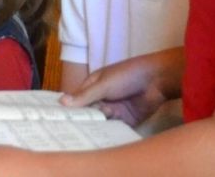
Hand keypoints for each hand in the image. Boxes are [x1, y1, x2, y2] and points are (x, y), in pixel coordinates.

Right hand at [60, 50, 178, 126]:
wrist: (157, 80)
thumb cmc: (128, 75)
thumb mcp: (104, 84)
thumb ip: (85, 96)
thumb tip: (61, 102)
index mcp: (93, 85)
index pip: (76, 100)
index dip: (68, 110)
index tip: (57, 122)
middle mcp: (101, 99)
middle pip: (87, 114)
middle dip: (82, 121)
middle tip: (71, 133)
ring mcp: (113, 110)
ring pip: (99, 123)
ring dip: (95, 127)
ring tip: (86, 136)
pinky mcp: (125, 121)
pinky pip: (113, 129)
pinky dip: (108, 133)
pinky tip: (100, 140)